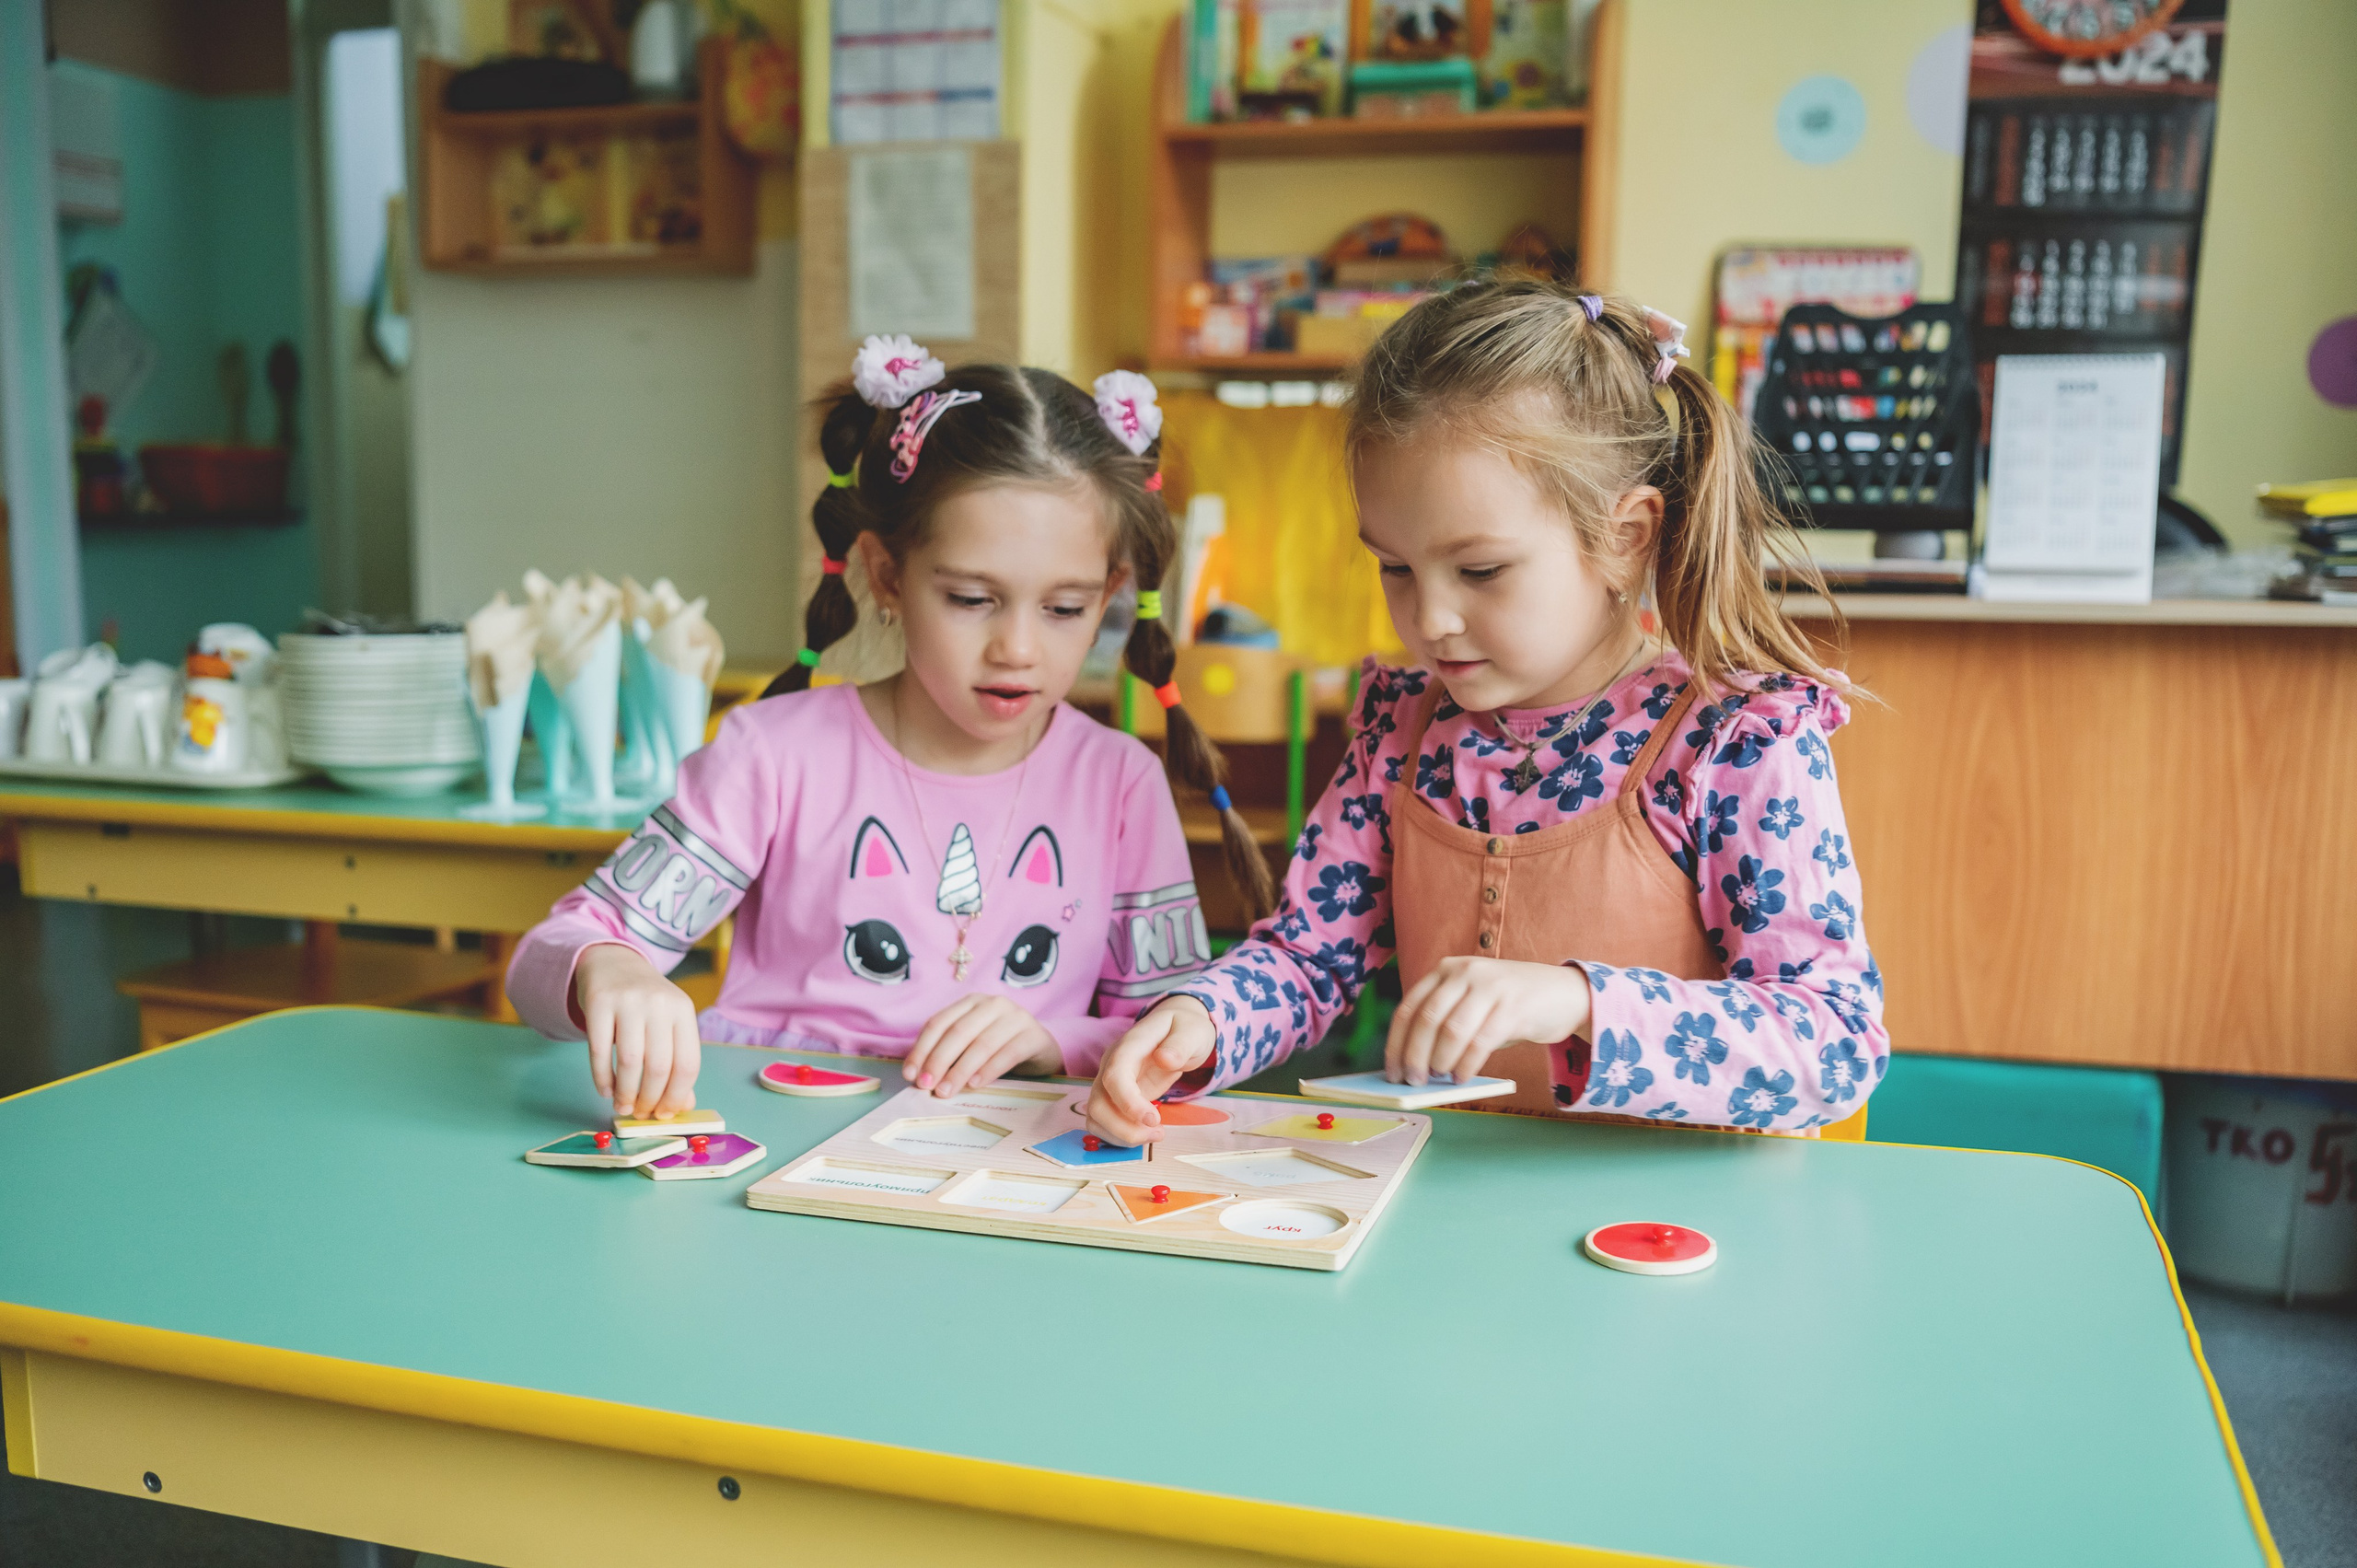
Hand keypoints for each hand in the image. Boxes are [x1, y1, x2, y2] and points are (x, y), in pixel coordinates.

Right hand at [574, 943, 702, 1119]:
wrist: (613, 963)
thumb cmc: (646, 1004)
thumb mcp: (669, 1024)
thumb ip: (677, 1062)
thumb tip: (682, 1106)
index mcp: (683, 1010)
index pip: (688, 1063)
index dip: (677, 1095)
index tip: (664, 1114)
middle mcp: (659, 1003)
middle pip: (659, 1066)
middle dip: (649, 1099)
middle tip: (641, 1114)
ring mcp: (628, 1001)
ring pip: (629, 1061)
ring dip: (625, 1092)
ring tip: (622, 1106)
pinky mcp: (599, 1002)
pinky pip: (598, 1050)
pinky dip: (602, 1077)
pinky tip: (605, 1090)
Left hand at [903, 995, 1061, 1097]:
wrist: (1040, 1048)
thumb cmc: (999, 1048)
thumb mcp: (971, 1044)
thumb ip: (949, 1053)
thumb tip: (919, 1076)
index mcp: (971, 1002)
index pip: (939, 1023)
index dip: (922, 1049)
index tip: (910, 1075)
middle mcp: (993, 1004)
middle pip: (958, 1032)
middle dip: (938, 1061)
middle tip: (926, 1086)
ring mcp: (1016, 1017)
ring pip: (982, 1043)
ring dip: (960, 1070)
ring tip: (946, 1091)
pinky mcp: (1034, 1035)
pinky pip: (1008, 1053)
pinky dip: (989, 1070)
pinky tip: (976, 1084)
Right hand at [1087, 996, 1216, 1144]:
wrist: (1176, 1028)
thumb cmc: (1184, 1028)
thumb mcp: (1192, 1031)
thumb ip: (1180, 1045)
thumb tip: (1165, 1059)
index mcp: (1129, 1046)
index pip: (1114, 1076)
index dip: (1128, 1102)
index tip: (1153, 1120)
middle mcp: (1111, 1064)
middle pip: (1098, 1103)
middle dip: (1124, 1128)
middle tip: (1158, 1134)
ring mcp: (1109, 1081)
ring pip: (1096, 1116)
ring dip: (1121, 1135)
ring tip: (1155, 1135)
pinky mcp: (1114, 1096)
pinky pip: (1103, 1121)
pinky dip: (1119, 1135)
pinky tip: (1143, 1134)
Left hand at [1386, 957, 1591, 1086]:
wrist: (1564, 993)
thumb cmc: (1508, 1006)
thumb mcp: (1471, 1003)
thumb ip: (1445, 1025)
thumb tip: (1414, 1065)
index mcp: (1445, 969)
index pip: (1408, 1008)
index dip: (1396, 1044)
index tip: (1391, 1072)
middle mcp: (1464, 972)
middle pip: (1426, 1020)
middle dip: (1415, 1057)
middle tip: (1413, 1082)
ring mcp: (1489, 986)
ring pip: (1451, 1031)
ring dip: (1441, 1062)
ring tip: (1441, 1080)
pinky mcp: (1513, 1005)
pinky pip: (1480, 1041)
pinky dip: (1467, 1065)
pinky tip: (1463, 1077)